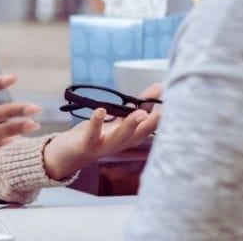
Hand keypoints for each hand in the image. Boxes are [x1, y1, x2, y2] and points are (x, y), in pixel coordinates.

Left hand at [42, 83, 162, 179]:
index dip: (163, 114)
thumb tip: (160, 87)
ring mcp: (105, 145)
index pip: (151, 125)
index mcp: (131, 136)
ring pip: (120, 137)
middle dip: (154, 122)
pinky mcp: (87, 144)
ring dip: (131, 126)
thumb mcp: (120, 119)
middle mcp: (121, 143)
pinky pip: (93, 134)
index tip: (174, 100)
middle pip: (141, 134)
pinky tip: (101, 110)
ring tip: (140, 114)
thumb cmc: (96, 135)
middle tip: (166, 109)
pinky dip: (97, 122)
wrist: (67, 156)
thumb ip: (139, 104)